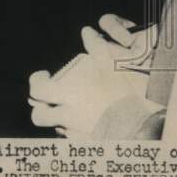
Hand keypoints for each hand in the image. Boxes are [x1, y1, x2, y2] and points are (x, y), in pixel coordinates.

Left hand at [28, 26, 149, 136]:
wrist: (139, 126)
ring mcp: (75, 133)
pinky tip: (87, 124)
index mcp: (66, 96)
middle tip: (50, 99)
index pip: (37, 90)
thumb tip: (87, 31)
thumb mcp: (109, 64)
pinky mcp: (86, 145)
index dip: (37, 82)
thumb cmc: (121, 93)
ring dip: (58, 119)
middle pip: (38, 115)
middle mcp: (66, 116)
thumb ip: (96, 47)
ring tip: (71, 110)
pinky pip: (72, 139)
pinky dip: (74, 132)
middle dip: (41, 107)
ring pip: (55, 127)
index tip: (45, 76)